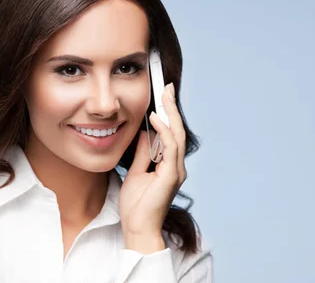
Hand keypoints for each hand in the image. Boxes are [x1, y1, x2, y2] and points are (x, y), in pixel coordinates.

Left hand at [119, 83, 187, 253]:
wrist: (137, 228)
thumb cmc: (136, 205)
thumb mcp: (137, 172)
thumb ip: (143, 154)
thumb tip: (144, 133)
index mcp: (170, 165)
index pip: (172, 134)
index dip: (169, 114)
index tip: (163, 95)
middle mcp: (177, 166)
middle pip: (177, 130)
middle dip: (172, 107)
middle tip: (166, 86)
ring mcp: (176, 171)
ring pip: (177, 136)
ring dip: (170, 114)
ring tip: (164, 95)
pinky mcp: (170, 176)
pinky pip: (170, 149)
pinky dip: (163, 132)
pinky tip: (155, 119)